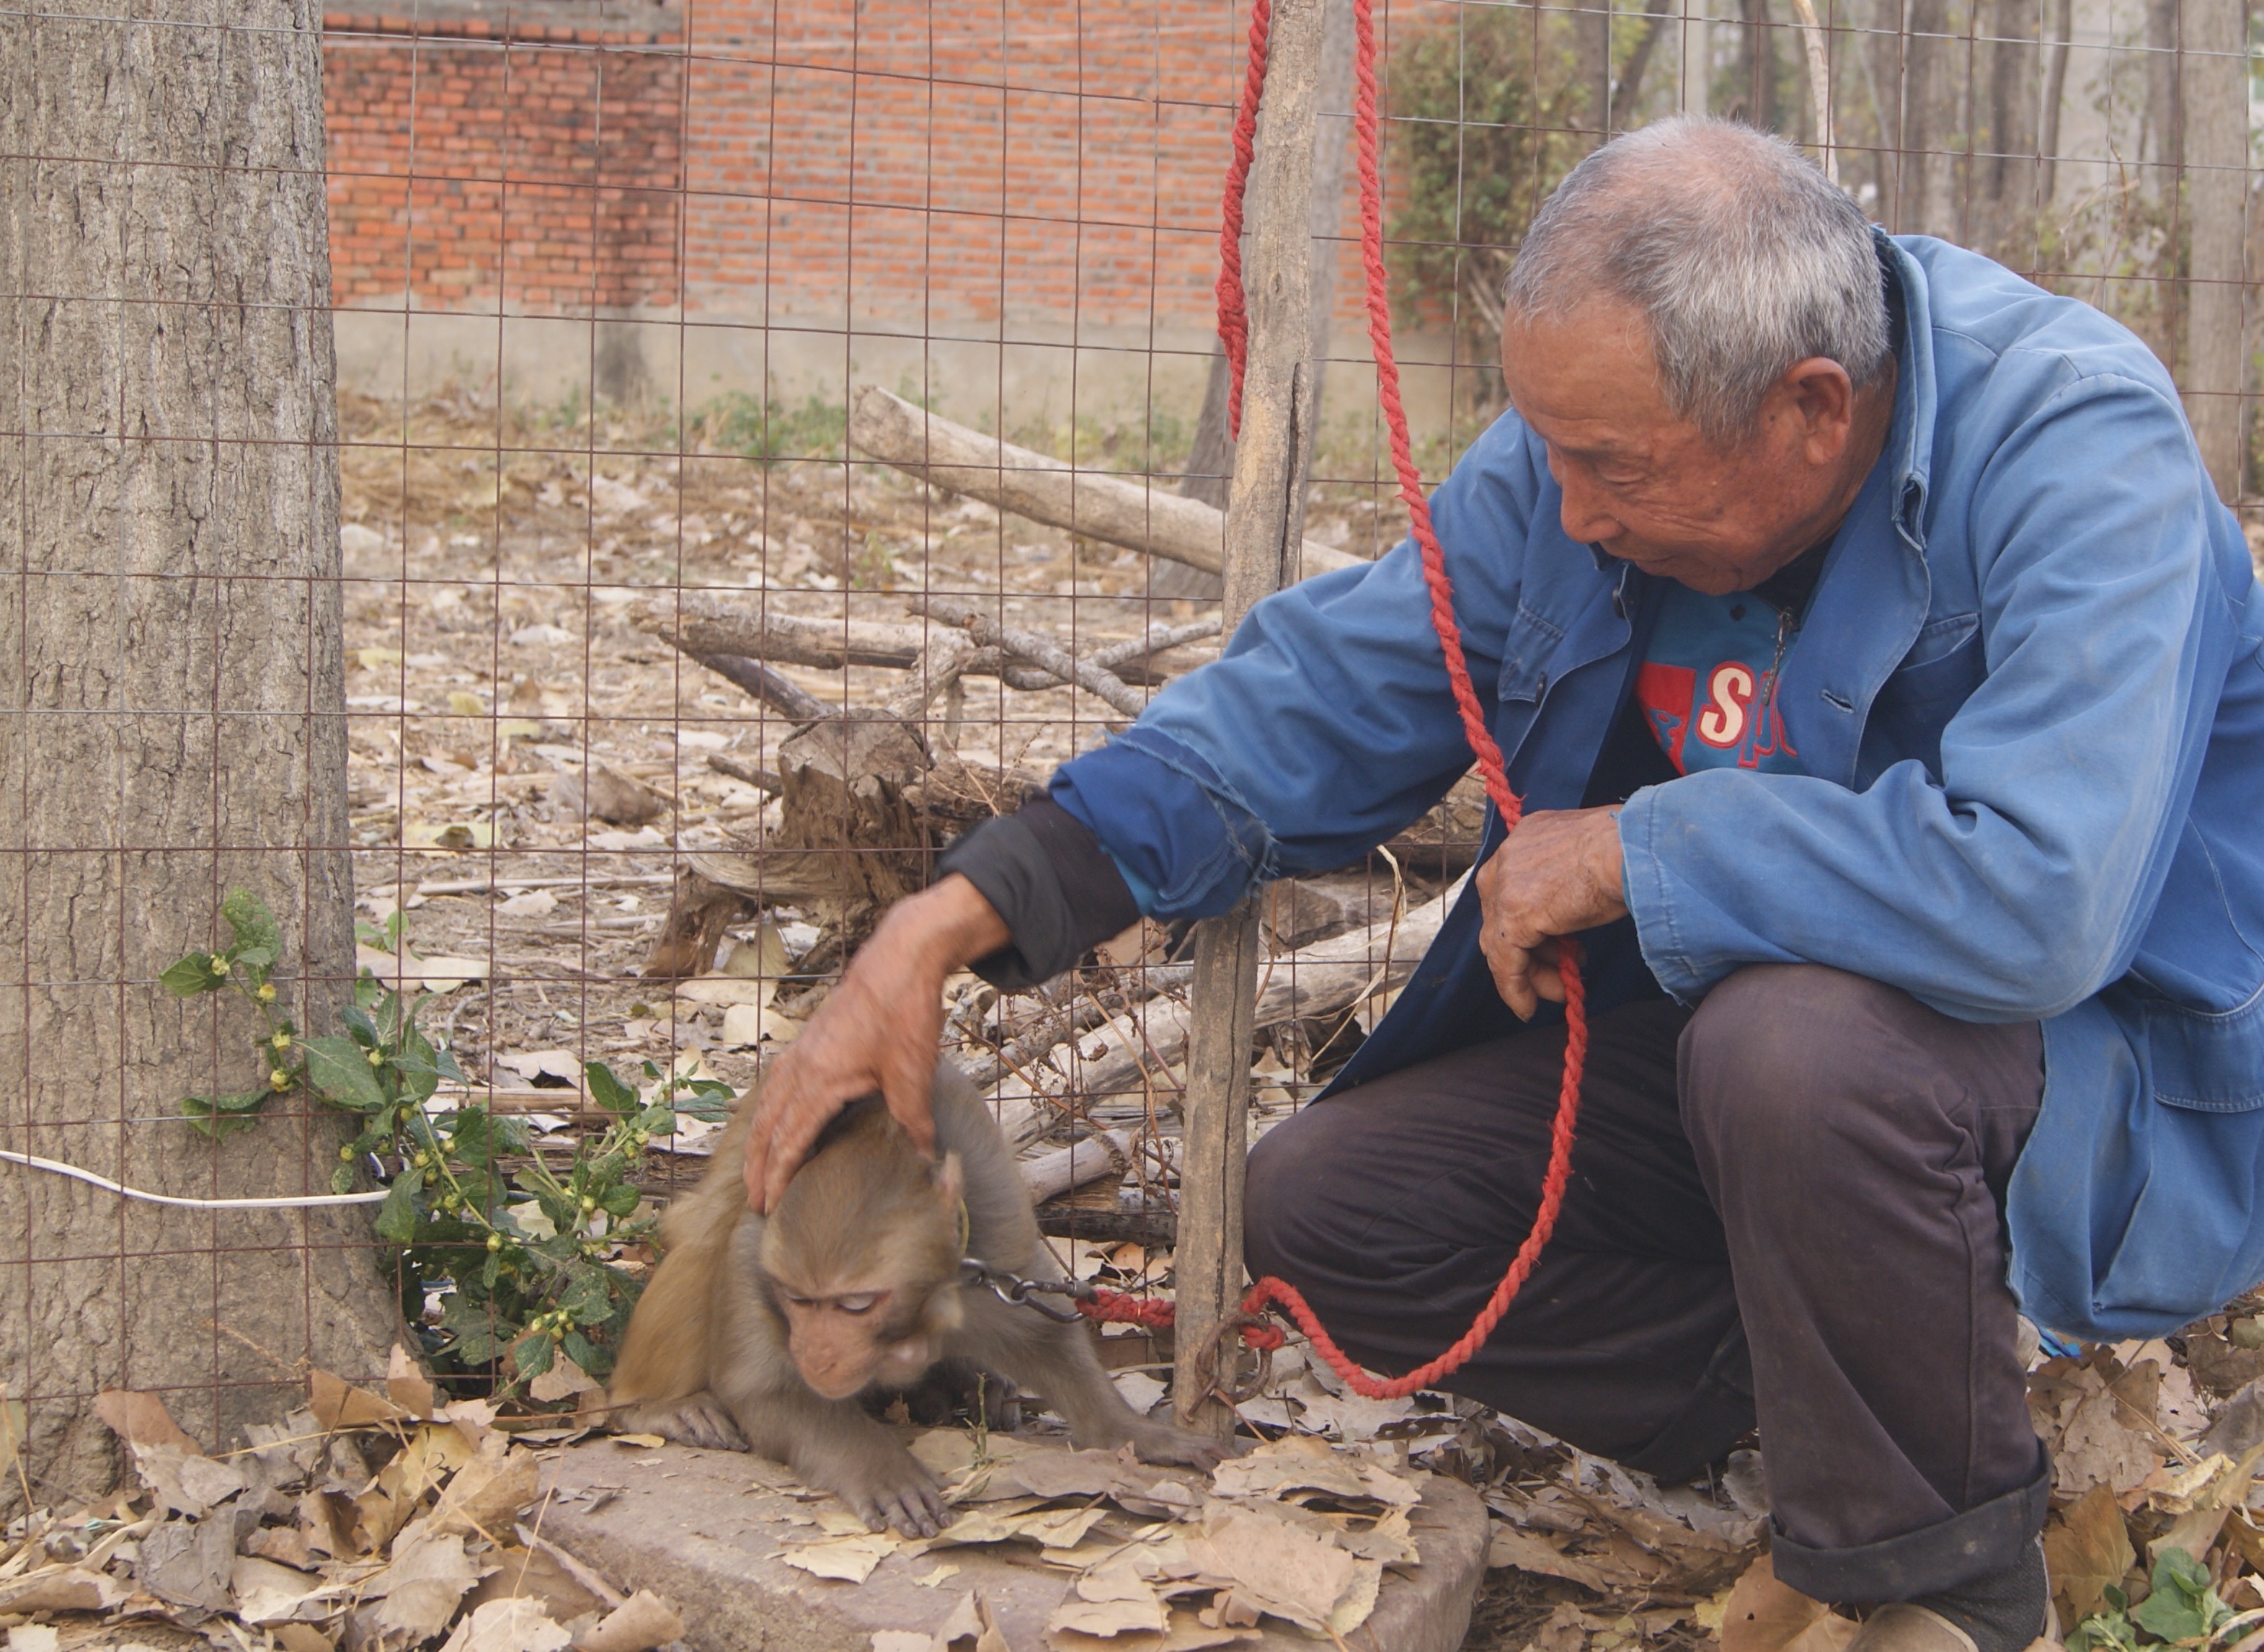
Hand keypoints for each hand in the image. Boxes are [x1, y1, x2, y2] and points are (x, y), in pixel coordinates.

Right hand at [742, 874, 1008, 1212]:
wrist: (900, 958)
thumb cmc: (902, 1010)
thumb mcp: (911, 1073)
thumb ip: (913, 1120)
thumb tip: (923, 1158)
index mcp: (818, 1080)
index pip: (789, 1142)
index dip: (778, 1178)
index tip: (770, 1209)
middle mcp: (800, 1066)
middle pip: (766, 1127)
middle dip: (757, 1167)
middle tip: (754, 1203)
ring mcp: (802, 1051)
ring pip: (767, 1104)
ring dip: (758, 1139)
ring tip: (755, 1169)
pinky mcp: (811, 1040)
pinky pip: (777, 1083)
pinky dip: (769, 1108)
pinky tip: (776, 1115)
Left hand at [1475, 806, 1628, 1018]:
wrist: (1635, 847)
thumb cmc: (1632, 847)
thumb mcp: (1593, 853)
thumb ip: (1573, 874)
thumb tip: (1579, 899)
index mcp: (1528, 835)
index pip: (1511, 886)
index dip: (1529, 919)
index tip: (1551, 943)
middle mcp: (1509, 857)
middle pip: (1502, 915)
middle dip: (1530, 949)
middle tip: (1559, 970)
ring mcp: (1507, 886)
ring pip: (1501, 941)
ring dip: (1529, 973)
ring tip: (1559, 990)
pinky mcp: (1514, 916)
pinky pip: (1505, 963)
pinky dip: (1514, 989)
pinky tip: (1528, 1007)